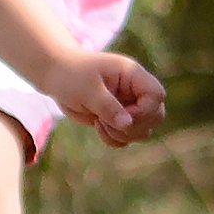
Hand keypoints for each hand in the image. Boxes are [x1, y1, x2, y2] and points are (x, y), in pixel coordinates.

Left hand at [52, 47, 168, 145]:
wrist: (56, 74)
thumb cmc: (71, 74)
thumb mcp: (88, 89)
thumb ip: (108, 106)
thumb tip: (127, 124)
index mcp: (133, 75)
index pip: (156, 95)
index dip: (144, 111)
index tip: (121, 114)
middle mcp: (134, 91)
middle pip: (156, 116)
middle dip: (135, 126)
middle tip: (109, 121)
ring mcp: (128, 106)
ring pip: (143, 130)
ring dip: (123, 135)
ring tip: (100, 123)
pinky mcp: (117, 119)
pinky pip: (127, 138)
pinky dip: (114, 139)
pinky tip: (98, 126)